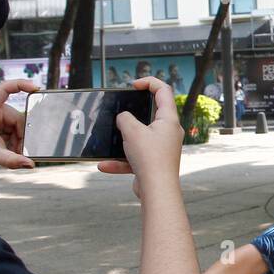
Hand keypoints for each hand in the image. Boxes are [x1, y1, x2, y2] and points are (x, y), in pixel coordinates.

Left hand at [0, 78, 39, 168]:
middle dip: (21, 135)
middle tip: (18, 150)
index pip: (4, 89)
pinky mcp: (1, 123)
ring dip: (18, 140)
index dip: (21, 84)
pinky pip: (15, 129)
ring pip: (18, 125)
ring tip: (13, 152)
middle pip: (17, 117)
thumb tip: (29, 163)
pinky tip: (12, 149)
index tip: (36, 88)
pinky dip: (16, 140)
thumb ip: (12, 160)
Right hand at [96, 78, 183, 198]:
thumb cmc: (150, 158)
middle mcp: (169, 132)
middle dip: (134, 112)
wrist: (157, 190)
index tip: (134, 85)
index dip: (149, 82)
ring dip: (124, 139)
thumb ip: (125, 118)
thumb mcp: (132, 131)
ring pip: (141, 137)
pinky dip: (120, 160)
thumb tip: (123, 119)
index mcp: (169, 120)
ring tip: (112, 140)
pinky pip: (135, 157)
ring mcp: (162, 148)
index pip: (164, 91)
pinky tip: (104, 165)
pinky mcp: (154, 163)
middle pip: (153, 114)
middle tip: (122, 110)